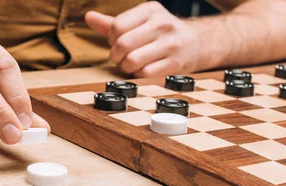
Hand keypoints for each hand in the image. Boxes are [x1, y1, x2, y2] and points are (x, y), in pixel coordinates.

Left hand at [85, 2, 202, 76]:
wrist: (197, 43)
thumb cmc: (162, 33)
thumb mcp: (141, 22)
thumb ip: (114, 22)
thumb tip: (89, 17)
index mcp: (150, 10)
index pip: (117, 26)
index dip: (111, 39)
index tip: (117, 43)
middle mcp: (161, 24)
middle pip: (123, 44)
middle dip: (116, 55)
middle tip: (121, 58)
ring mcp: (170, 44)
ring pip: (132, 61)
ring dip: (127, 67)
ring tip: (132, 65)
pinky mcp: (175, 63)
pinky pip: (145, 73)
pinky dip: (139, 75)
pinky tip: (143, 70)